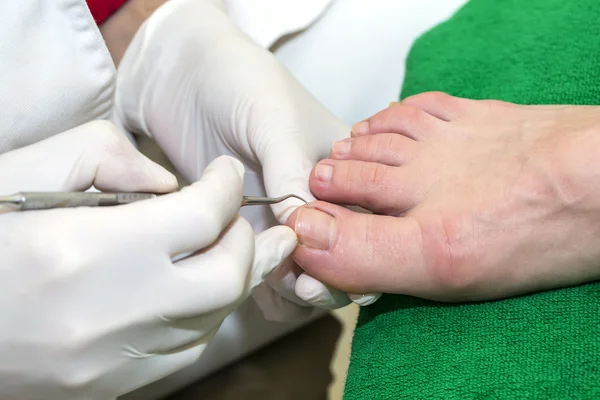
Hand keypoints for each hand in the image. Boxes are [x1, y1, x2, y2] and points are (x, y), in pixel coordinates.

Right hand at [0, 121, 295, 398]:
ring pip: (212, 321)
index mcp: (82, 251)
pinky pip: (184, 353)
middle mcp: (106, 314)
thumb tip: (169, 183)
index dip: (225, 189)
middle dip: (245, 241)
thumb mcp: (22, 170)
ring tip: (243, 250)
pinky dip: (204, 316)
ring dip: (235, 280)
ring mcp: (110, 363)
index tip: (225, 175)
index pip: (199, 218)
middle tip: (242, 217)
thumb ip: (102, 156)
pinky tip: (200, 291)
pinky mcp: (107, 388)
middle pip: (224, 279)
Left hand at [114, 0, 379, 315]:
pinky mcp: (251, 231)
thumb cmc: (239, 82)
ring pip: (309, 273)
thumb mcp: (272, 118)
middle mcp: (323, 199)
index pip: (369, 220)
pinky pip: (270, 275)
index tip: (329, 265)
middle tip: (302, 286)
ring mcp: (285, 219)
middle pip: (344, 256)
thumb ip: (291, 171)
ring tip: (278, 285)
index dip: (356, 250)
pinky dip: (268, 291)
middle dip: (329, 279)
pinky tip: (256, 286)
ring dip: (299, 290)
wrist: (182, 78)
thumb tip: (303, 227)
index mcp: (348, 168)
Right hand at [288, 92, 599, 301]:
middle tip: (315, 181)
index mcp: (405, 201)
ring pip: (388, 135)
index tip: (298, 222)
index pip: (342, 211)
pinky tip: (392, 117)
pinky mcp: (482, 118)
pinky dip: (398, 112)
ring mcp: (451, 138)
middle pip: (362, 167)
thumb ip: (365, 253)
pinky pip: (425, 106)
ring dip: (360, 143)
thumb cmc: (535, 228)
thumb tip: (307, 240)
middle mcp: (422, 167)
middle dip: (333, 175)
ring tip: (343, 149)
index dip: (314, 217)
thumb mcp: (439, 264)